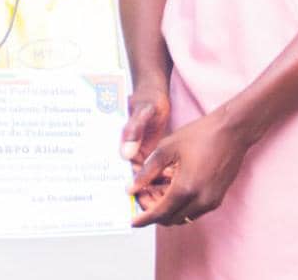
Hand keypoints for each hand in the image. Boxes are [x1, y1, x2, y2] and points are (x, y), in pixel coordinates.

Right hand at [119, 84, 170, 209]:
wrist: (154, 91)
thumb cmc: (146, 99)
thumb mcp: (142, 112)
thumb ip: (134, 131)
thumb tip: (125, 154)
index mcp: (124, 145)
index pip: (123, 172)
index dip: (131, 188)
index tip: (139, 202)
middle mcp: (130, 152)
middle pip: (134, 179)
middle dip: (144, 193)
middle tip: (157, 206)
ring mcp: (140, 153)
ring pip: (146, 178)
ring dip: (154, 188)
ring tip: (168, 200)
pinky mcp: (151, 152)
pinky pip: (155, 171)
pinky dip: (162, 179)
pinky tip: (174, 186)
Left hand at [129, 108, 249, 226]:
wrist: (232, 131)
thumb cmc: (200, 134)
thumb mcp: (167, 147)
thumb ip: (148, 170)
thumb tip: (132, 187)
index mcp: (186, 188)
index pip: (160, 213)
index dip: (144, 218)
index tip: (133, 221)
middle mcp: (200, 201)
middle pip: (171, 219)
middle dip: (154, 213)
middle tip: (143, 197)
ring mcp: (211, 201)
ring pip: (183, 217)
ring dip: (168, 210)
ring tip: (155, 190)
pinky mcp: (217, 198)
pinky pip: (194, 210)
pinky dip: (181, 205)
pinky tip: (172, 187)